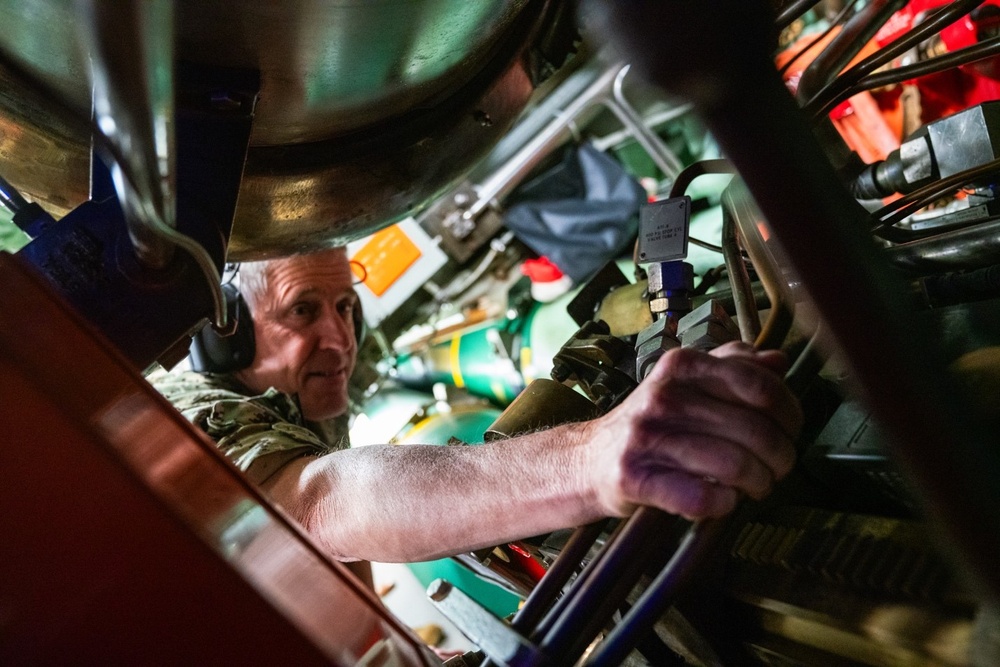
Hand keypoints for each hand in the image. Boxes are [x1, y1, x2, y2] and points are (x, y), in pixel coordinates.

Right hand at [584, 341, 802, 519]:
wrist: (588, 459)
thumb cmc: (649, 424)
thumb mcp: (684, 382)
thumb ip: (731, 367)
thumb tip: (777, 361)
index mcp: (680, 366)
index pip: (757, 385)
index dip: (789, 411)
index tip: (790, 429)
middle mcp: (662, 396)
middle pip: (754, 430)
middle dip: (780, 456)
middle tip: (778, 467)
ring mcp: (647, 437)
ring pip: (734, 465)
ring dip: (759, 483)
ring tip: (756, 486)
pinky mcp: (636, 478)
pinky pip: (702, 497)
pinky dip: (724, 503)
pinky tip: (724, 500)